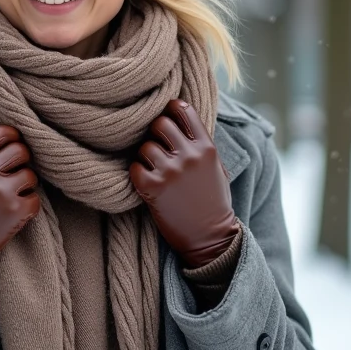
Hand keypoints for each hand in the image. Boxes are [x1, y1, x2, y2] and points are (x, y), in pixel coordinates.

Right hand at [0, 125, 39, 295]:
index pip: (0, 134)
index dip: (12, 137)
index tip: (14, 144)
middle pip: (20, 151)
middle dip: (20, 161)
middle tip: (14, 173)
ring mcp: (1, 192)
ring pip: (30, 175)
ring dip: (25, 185)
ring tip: (13, 196)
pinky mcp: (15, 212)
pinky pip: (35, 199)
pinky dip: (28, 205)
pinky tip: (15, 212)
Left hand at [129, 99, 238, 268]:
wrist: (211, 239)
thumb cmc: (213, 202)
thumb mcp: (216, 167)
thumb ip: (200, 144)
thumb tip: (180, 117)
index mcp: (207, 148)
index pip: (183, 110)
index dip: (170, 110)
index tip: (166, 117)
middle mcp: (189, 156)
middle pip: (159, 124)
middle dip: (155, 133)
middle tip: (157, 147)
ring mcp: (171, 172)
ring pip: (145, 146)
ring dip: (146, 157)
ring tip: (154, 170)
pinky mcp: (153, 188)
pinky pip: (134, 167)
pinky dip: (137, 173)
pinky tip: (147, 182)